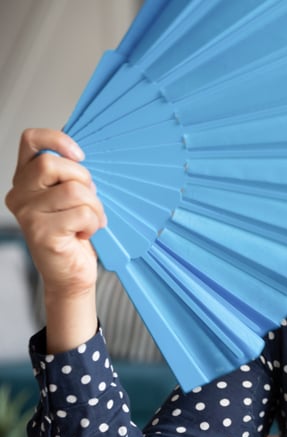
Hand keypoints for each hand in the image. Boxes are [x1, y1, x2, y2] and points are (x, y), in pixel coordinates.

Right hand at [5, 128, 103, 350]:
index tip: (79, 155)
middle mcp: (19, 194)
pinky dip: (93, 222)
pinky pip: (81, 213)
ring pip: (73, 190)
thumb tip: (86, 150)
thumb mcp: (74, 196)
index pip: (31, 140)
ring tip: (90, 220)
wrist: (71, 273)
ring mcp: (27, 213)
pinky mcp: (40, 232)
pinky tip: (85, 233)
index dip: (57, 138)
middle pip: (52, 163)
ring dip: (94, 206)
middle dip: (83, 179)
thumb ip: (72, 174)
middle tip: (89, 199)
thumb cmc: (76, 232)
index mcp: (26, 179)